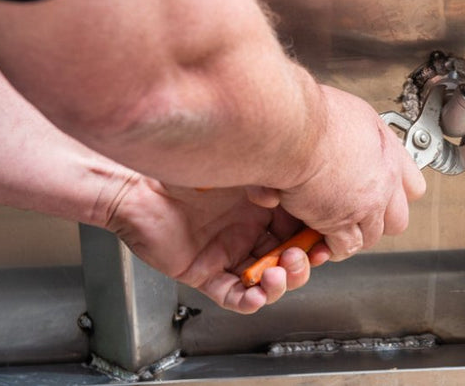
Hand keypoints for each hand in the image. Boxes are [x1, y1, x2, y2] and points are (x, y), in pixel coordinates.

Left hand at [104, 177, 323, 313]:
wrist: (137, 183)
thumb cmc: (183, 164)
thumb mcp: (242, 165)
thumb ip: (272, 178)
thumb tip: (293, 194)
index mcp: (263, 205)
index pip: (299, 229)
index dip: (316, 239)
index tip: (327, 241)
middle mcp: (248, 230)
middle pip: (288, 259)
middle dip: (301, 263)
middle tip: (299, 256)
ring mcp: (228, 253)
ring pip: (266, 280)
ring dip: (280, 283)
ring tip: (278, 272)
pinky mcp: (206, 273)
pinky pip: (234, 297)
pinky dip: (251, 299)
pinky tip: (259, 292)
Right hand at [248, 85, 426, 260]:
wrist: (291, 128)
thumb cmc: (305, 112)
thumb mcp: (342, 110)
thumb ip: (348, 132)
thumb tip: (336, 134)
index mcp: (384, 146)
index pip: (412, 184)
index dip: (396, 193)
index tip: (384, 194)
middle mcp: (383, 177)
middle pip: (398, 217)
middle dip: (378, 220)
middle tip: (358, 215)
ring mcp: (366, 203)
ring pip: (373, 235)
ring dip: (354, 235)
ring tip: (335, 229)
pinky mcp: (341, 222)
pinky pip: (346, 246)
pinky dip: (333, 247)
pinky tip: (320, 239)